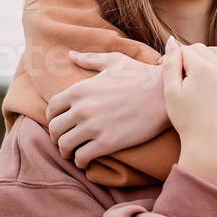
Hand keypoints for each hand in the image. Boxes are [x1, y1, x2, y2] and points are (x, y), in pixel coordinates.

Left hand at [46, 52, 168, 168]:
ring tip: (74, 153)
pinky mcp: (107, 143)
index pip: (52, 108)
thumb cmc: (141, 75)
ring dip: (66, 152)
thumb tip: (71, 54)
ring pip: (65, 146)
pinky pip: (82, 158)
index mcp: (80, 89)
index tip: (61, 123)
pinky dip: (81, 162)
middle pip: (54, 129)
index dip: (53, 118)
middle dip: (57, 137)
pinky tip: (86, 161)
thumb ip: (90, 59)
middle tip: (65, 141)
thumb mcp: (115, 62)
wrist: (164, 94)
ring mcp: (93, 127)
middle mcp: (82, 108)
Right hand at [162, 38, 216, 184]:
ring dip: (211, 57)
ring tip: (202, 72)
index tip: (174, 72)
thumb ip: (171, 63)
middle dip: (193, 58)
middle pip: (203, 49)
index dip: (177, 59)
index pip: (186, 50)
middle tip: (187, 75)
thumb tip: (172, 41)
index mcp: (201, 69)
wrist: (210, 144)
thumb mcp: (171, 92)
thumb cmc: (186, 120)